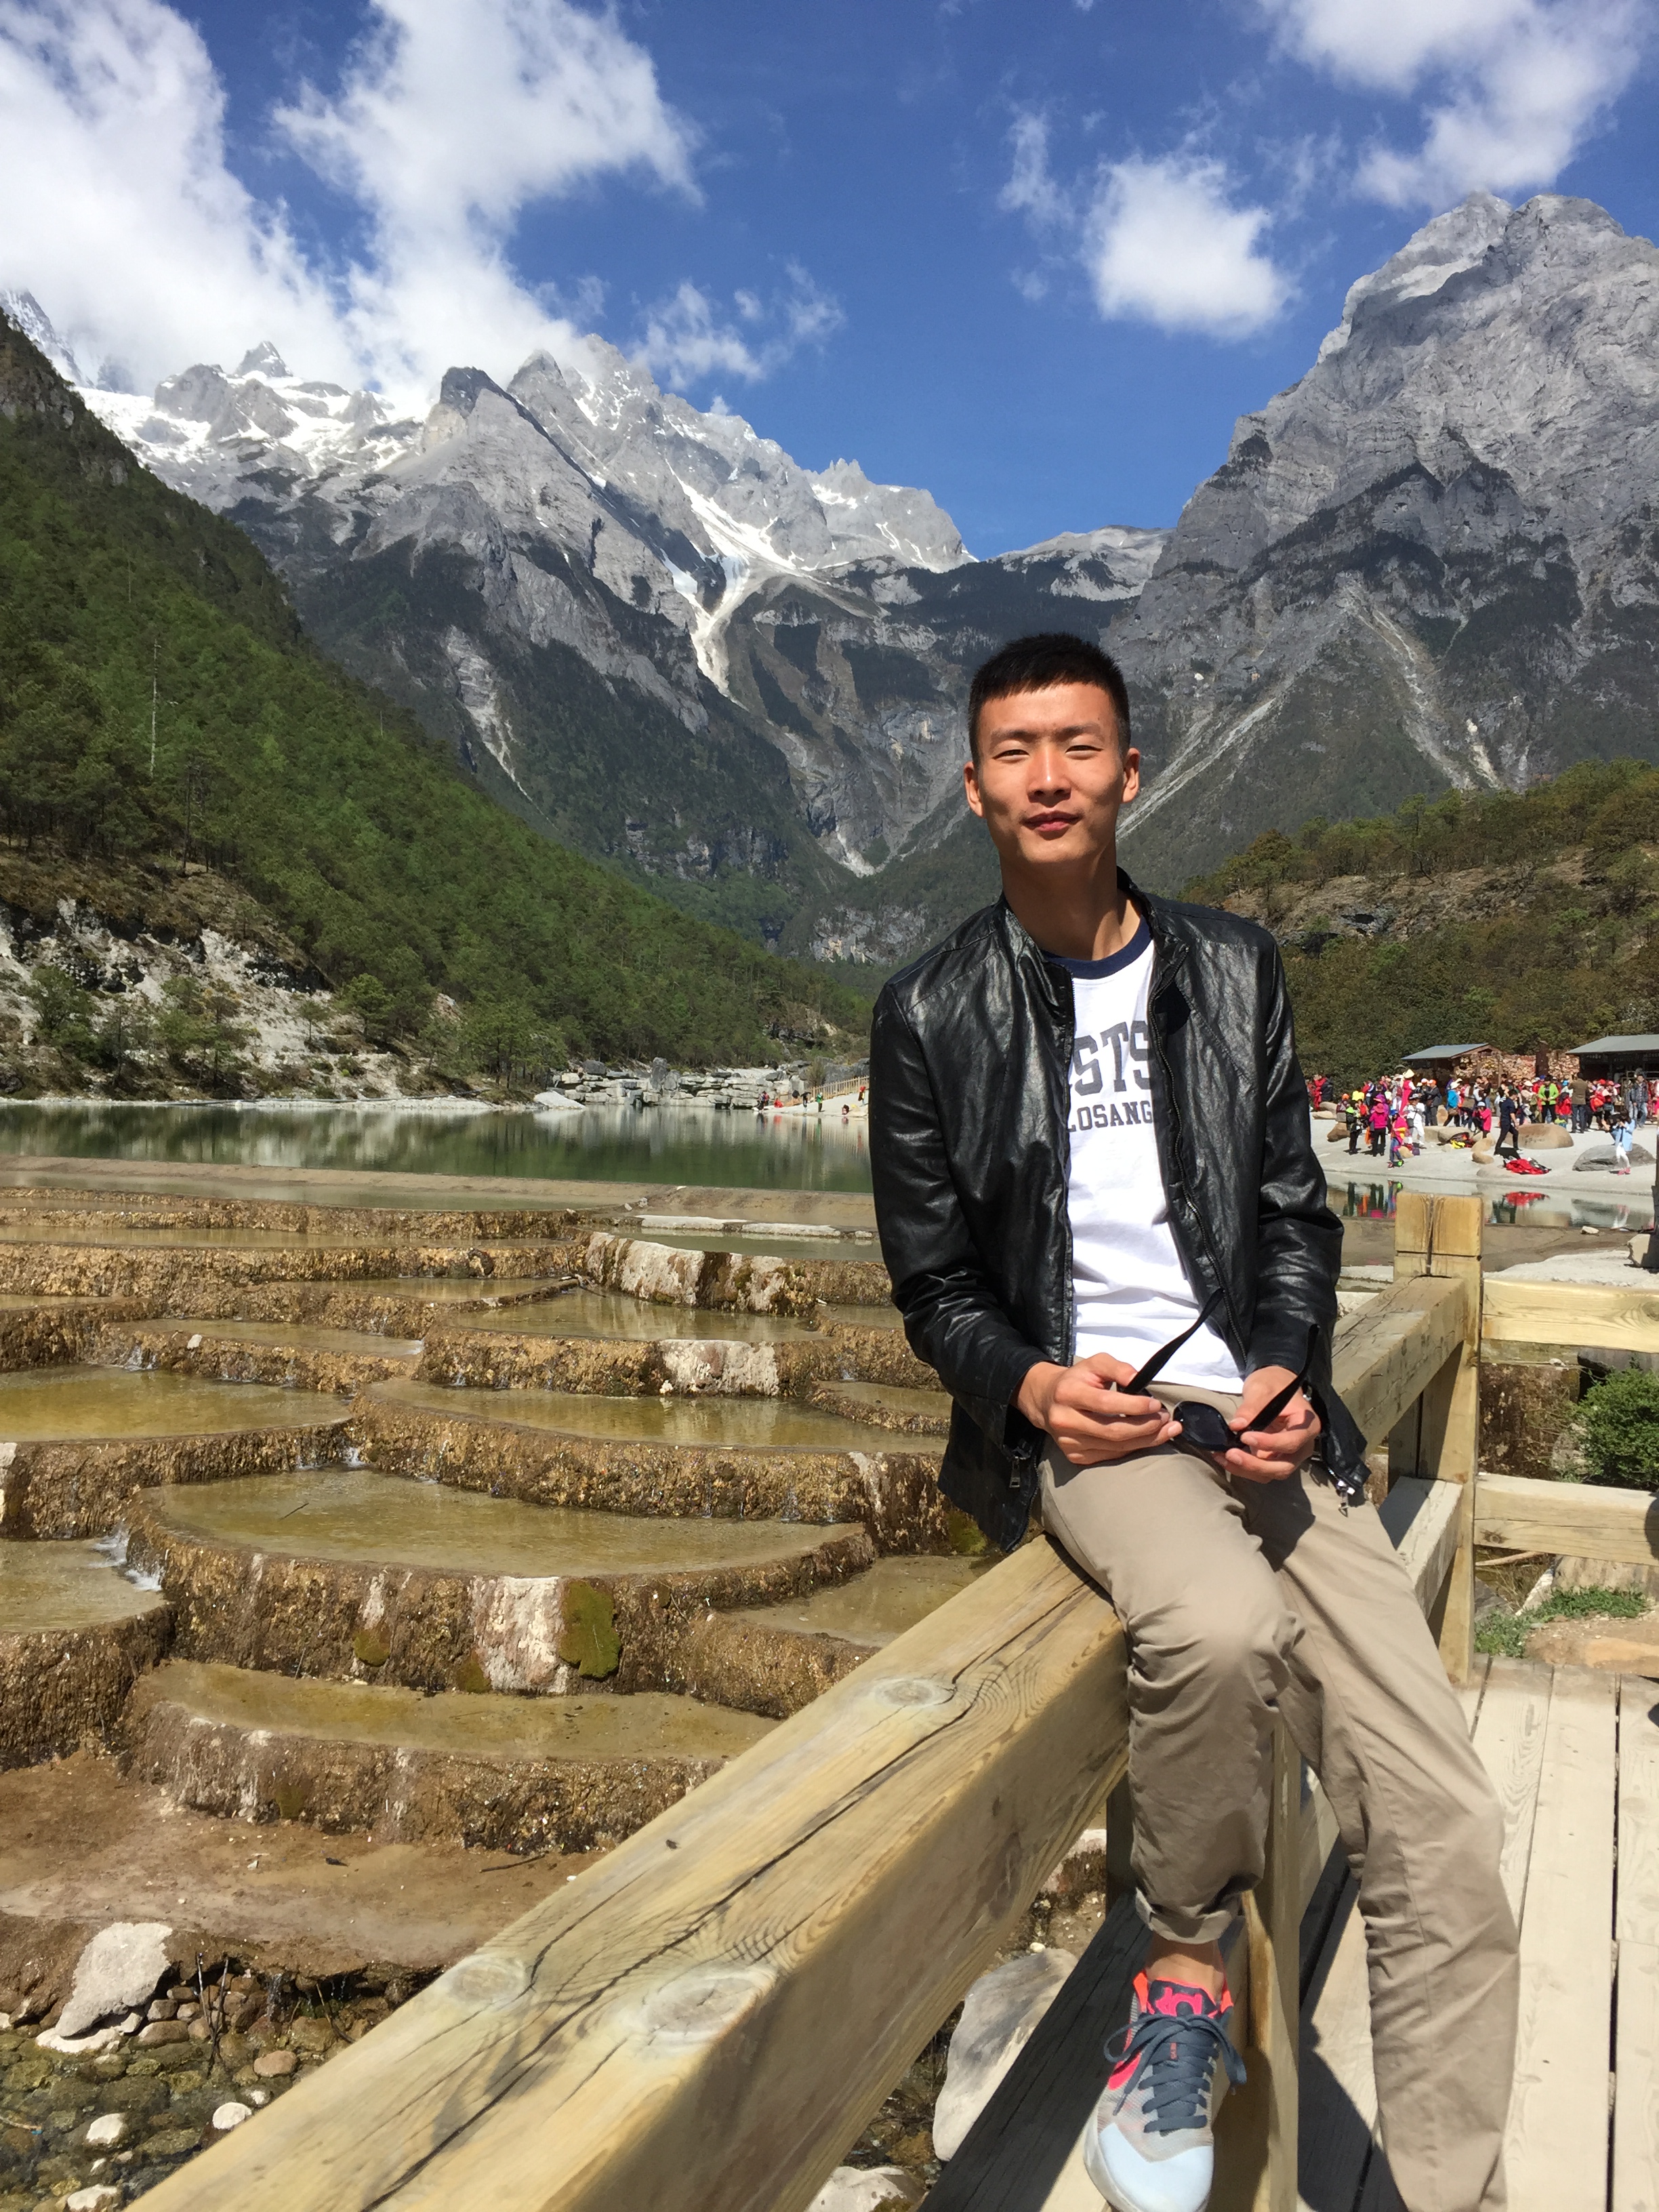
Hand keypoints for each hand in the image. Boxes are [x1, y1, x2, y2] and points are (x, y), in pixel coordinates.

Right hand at [1017, 1354, 1180, 1467]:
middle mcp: (1065, 1421)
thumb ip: (1118, 1368)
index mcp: (1068, 1393)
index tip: (1156, 1404)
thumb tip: (1139, 1380)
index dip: (1134, 1406)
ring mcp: (1069, 1442)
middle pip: (1113, 1430)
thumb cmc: (1077, 1380)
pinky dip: (1132, 1448)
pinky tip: (1147, 1439)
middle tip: (1165, 1419)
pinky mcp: (1075, 1456)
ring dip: (1145, 1440)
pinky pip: (1111, 1456)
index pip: (1106, 1403)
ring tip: (1165, 1430)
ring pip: (1115, 1447)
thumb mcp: (1095, 1364)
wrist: (1046, 1400)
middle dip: (1145, 1427)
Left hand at [1221, 1365, 1320, 1484]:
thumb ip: (1252, 1407)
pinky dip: (1243, 1469)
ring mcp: (1289, 1455)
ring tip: (1222, 1457)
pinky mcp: (1274, 1460)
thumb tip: (1236, 1426)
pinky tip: (1224, 1459)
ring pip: (1271, 1474)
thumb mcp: (1262, 1388)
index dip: (1270, 1444)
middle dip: (1256, 1465)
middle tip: (1231, 1454)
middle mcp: (1302, 1445)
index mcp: (1307, 1425)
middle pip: (1283, 1467)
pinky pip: (1261, 1472)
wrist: (1274, 1387)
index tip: (1246, 1436)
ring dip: (1246, 1470)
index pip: (1292, 1442)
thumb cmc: (1274, 1384)